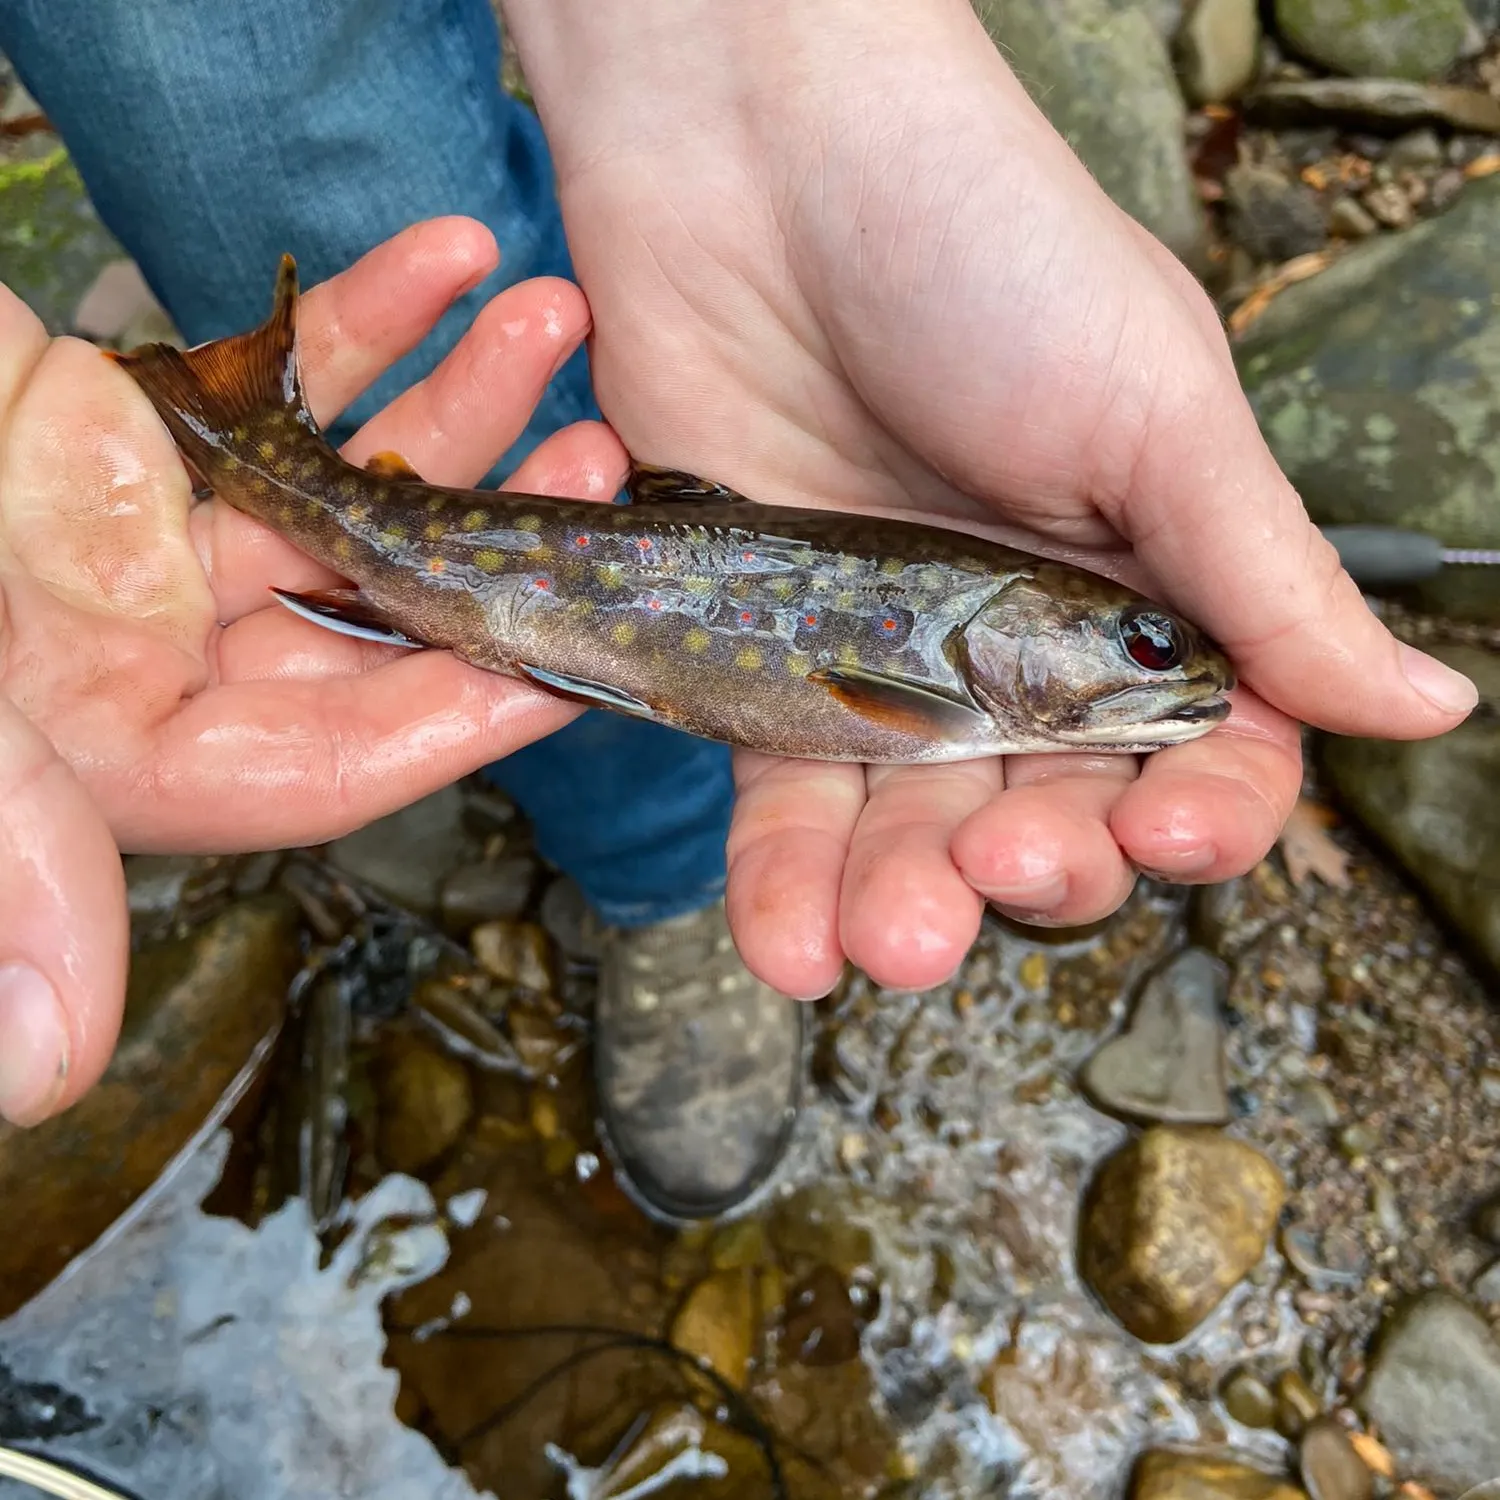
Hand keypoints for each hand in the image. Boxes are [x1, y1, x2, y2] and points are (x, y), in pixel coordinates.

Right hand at [0, 219, 616, 1125]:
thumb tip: (35, 1075)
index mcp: (103, 748)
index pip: (330, 760)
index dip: (461, 714)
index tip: (578, 654)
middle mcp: (146, 652)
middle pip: (371, 613)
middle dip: (494, 531)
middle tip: (600, 460)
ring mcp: (151, 535)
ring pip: (351, 484)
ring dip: (460, 403)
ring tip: (554, 320)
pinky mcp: (140, 423)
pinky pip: (280, 376)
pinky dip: (362, 317)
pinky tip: (449, 260)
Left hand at [503, 0, 1476, 998]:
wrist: (754, 154)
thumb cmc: (982, 247)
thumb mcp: (1153, 403)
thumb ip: (1265, 575)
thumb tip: (1428, 709)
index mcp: (1140, 588)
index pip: (1197, 752)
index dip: (1195, 814)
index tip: (1169, 833)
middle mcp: (1017, 643)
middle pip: (1043, 814)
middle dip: (1031, 870)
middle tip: (995, 876)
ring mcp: (883, 659)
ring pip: (905, 828)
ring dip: (899, 905)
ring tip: (881, 949)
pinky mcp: (760, 657)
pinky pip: (777, 792)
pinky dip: (783, 877)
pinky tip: (792, 947)